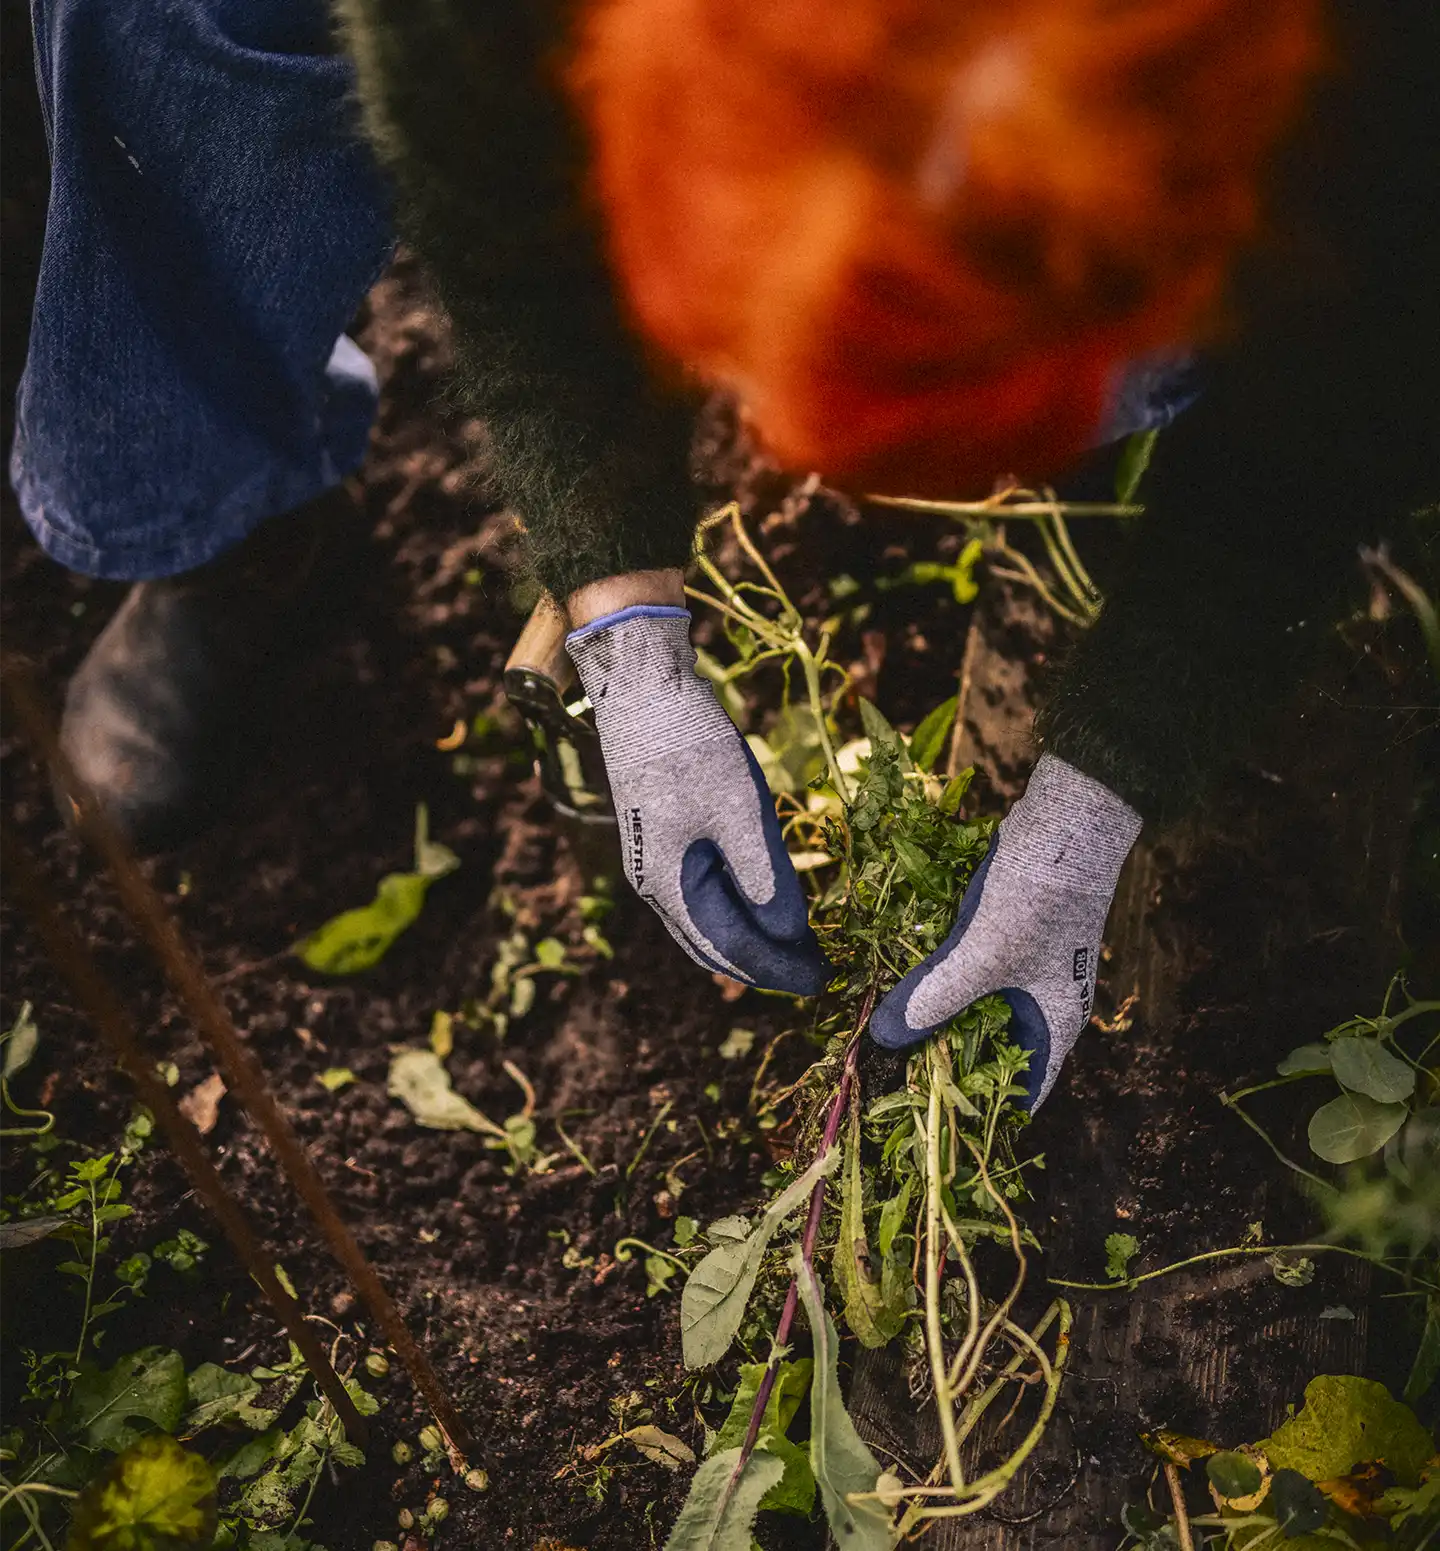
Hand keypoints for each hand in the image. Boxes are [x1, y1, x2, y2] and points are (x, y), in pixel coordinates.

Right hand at [565, 598, 829, 993]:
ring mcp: (653, 861)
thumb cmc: (690, 745)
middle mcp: (653, 885)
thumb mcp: (739, 810)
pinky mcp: (662, 838)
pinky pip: (700, 896)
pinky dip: (735, 911)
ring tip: (796, 946)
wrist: (642, 687)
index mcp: (668, 885)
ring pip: (704, 924)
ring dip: (750, 939)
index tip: (822, 981)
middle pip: (712, 947)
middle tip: (815, 973)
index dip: (778, 968)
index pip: (730, 949)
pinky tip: (762, 904)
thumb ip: (765, 878)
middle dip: (765, 963)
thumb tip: (790, 934)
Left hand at [869, 754, 1140, 1107]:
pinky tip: (905, 985)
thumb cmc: (1037, 897)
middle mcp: (1045, 1002)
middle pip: (995, 1052)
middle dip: (948, 1065)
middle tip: (894, 1082)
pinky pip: (972, 975)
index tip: (935, 1130)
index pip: (1024, 1091)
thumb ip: (933, 999)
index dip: (983, 1113)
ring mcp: (1028, 968)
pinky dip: (943, 983)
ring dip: (940, 1021)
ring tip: (890, 1040)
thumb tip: (882, 1039)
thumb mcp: (980, 956)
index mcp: (1055, 1022)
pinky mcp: (1011, 936)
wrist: (1066, 822)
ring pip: (979, 1011)